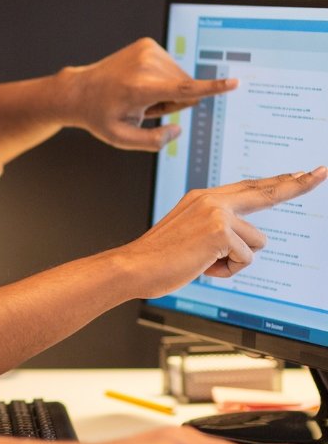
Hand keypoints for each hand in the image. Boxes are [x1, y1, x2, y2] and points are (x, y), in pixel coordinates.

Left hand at [63, 38, 236, 150]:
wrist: (79, 91)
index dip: (211, 89)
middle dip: (171, 102)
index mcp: (139, 88)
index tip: (234, 83)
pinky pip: (172, 67)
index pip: (183, 89)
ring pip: (180, 77)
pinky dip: (161, 78)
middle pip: (185, 89)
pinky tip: (139, 83)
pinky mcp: (148, 44)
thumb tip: (177, 129)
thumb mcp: (122, 139)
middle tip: (142, 107)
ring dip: (166, 90)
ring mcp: (147, 50)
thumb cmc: (100, 117)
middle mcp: (144, 65)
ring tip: (138, 95)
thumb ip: (154, 142)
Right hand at [121, 168, 326, 298]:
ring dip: (234, 261)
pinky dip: (226, 271)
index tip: (302, 173)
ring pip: (257, 243)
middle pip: (266, 192)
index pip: (249, 187)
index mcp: (203, 198)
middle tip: (322, 172)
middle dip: (298, 184)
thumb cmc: (159, 258)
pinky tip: (201, 266)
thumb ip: (215, 229)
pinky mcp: (220, 231)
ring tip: (202, 262)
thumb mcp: (189, 235)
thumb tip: (244, 244)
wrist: (134, 265)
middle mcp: (211, 199)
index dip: (278, 182)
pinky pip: (245, 259)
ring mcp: (216, 213)